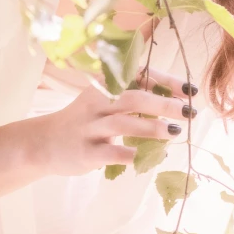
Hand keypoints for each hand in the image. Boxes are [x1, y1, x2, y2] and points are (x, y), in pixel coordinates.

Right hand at [38, 65, 198, 176]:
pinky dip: (128, 153)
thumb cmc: (84, 119)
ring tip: (175, 132)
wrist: (43, 143)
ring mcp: (90, 127)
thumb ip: (131, 93)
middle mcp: (97, 102)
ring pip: (122, 123)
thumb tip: (174, 96)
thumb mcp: (102, 98)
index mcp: (104, 85)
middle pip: (132, 97)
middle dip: (163, 104)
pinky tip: (143, 157)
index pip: (138, 76)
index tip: (190, 90)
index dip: (166, 81)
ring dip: (151, 127)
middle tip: (188, 112)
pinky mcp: (85, 152)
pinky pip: (109, 152)